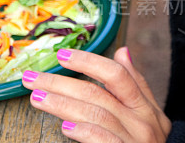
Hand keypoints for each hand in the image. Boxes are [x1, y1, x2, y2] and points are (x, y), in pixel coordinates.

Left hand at [22, 47, 171, 141]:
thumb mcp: (151, 115)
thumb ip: (136, 84)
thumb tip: (122, 51)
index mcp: (144, 107)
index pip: (116, 75)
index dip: (88, 62)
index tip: (61, 55)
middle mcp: (140, 122)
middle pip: (97, 94)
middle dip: (62, 83)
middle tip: (33, 79)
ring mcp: (133, 142)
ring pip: (95, 115)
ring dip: (63, 105)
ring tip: (38, 98)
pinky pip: (103, 140)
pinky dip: (85, 132)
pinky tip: (66, 127)